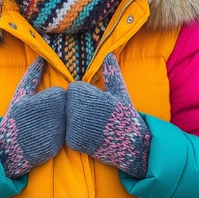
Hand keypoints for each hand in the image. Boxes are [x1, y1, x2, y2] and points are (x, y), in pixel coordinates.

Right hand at [0, 56, 65, 178]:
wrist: (7, 147)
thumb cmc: (15, 117)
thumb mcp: (20, 94)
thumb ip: (32, 75)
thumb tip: (41, 57)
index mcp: (43, 100)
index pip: (60, 93)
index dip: (49, 98)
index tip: (38, 105)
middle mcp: (51, 116)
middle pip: (64, 106)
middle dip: (54, 110)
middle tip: (39, 117)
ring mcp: (54, 132)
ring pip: (66, 119)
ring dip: (57, 121)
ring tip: (41, 126)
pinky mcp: (56, 145)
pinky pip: (65, 134)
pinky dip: (57, 135)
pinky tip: (44, 136)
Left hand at [66, 53, 150, 178]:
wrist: (131, 143)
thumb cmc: (125, 115)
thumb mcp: (120, 91)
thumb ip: (111, 73)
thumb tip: (109, 54)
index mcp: (83, 93)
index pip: (73, 90)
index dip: (86, 96)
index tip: (99, 103)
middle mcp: (75, 108)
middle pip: (68, 104)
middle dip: (80, 108)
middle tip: (98, 116)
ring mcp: (72, 125)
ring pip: (67, 119)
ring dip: (78, 122)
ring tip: (96, 126)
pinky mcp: (72, 141)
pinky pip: (68, 134)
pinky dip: (77, 136)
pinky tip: (92, 137)